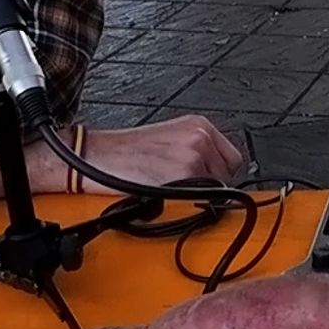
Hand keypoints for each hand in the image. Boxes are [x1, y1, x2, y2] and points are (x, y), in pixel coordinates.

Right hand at [40, 116, 242, 194]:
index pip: (232, 158)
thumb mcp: (170, 138)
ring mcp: (194, 156)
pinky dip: (185, 202)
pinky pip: (199, 199)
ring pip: (215, 190)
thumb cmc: (126, 150)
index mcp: (199, 125)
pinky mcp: (183, 176)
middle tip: (183, 188)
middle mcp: (200, 137)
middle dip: (210, 186)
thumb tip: (217, 173)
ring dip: (197, 195)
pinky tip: (165, 195)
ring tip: (170, 190)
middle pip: (227, 175)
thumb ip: (197, 150)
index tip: (208, 183)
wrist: (96, 156)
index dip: (220, 175)